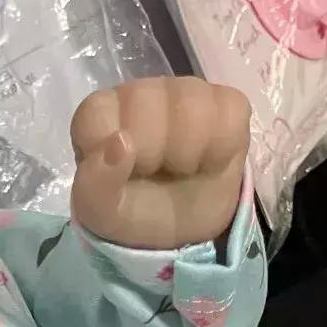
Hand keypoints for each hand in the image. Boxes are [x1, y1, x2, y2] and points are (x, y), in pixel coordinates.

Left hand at [70, 78, 250, 249]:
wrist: (184, 233)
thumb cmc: (135, 213)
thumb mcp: (102, 214)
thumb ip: (95, 183)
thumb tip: (120, 142)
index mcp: (101, 113)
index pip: (98, 111)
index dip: (112, 152)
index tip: (121, 175)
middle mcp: (140, 93)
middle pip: (146, 101)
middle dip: (153, 153)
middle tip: (155, 174)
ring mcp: (185, 92)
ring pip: (191, 105)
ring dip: (188, 152)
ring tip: (182, 168)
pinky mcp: (225, 102)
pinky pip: (230, 112)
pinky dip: (221, 148)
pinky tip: (209, 161)